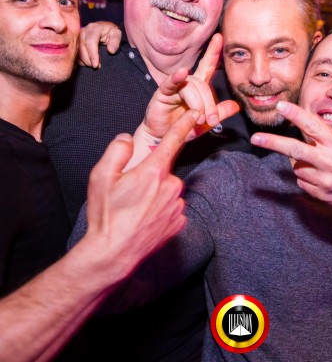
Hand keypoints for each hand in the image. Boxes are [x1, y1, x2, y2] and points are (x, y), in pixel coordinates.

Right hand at [78, 22, 121, 67]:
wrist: (105, 30)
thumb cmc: (111, 32)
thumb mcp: (117, 34)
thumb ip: (115, 41)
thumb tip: (110, 50)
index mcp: (94, 28)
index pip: (90, 42)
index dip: (92, 54)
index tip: (96, 65)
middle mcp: (83, 31)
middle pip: (81, 47)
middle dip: (88, 60)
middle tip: (96, 67)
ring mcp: (77, 37)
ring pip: (76, 51)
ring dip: (84, 61)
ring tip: (93, 65)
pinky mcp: (75, 42)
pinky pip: (75, 53)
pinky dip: (80, 60)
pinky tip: (88, 63)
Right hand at [85, 109, 199, 277]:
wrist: (113, 253)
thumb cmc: (106, 214)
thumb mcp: (101, 176)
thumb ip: (117, 150)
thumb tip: (128, 140)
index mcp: (153, 171)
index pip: (173, 140)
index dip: (184, 124)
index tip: (195, 114)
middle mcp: (171, 186)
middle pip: (164, 171)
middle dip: (151, 176)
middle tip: (131, 193)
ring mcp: (177, 206)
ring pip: (169, 190)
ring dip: (156, 195)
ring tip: (136, 210)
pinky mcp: (179, 222)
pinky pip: (173, 207)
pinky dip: (162, 210)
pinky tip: (146, 219)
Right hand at [139, 33, 239, 141]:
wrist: (164, 139)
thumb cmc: (184, 128)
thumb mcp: (206, 123)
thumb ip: (220, 113)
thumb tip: (237, 106)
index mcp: (199, 87)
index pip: (208, 66)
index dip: (213, 52)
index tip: (220, 37)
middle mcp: (187, 84)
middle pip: (203, 84)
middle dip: (209, 103)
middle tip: (210, 120)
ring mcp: (175, 87)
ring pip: (191, 87)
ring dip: (198, 103)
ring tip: (198, 119)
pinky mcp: (163, 93)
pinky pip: (170, 83)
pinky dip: (176, 77)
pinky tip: (182, 73)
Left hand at [251, 101, 331, 214]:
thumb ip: (324, 140)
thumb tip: (299, 133)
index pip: (313, 126)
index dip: (295, 115)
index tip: (281, 106)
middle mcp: (330, 161)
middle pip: (294, 150)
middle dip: (272, 143)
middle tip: (256, 138)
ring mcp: (325, 180)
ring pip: (296, 168)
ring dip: (301, 164)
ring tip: (320, 166)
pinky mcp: (321, 195)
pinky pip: (302, 183)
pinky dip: (307, 179)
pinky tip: (323, 179)